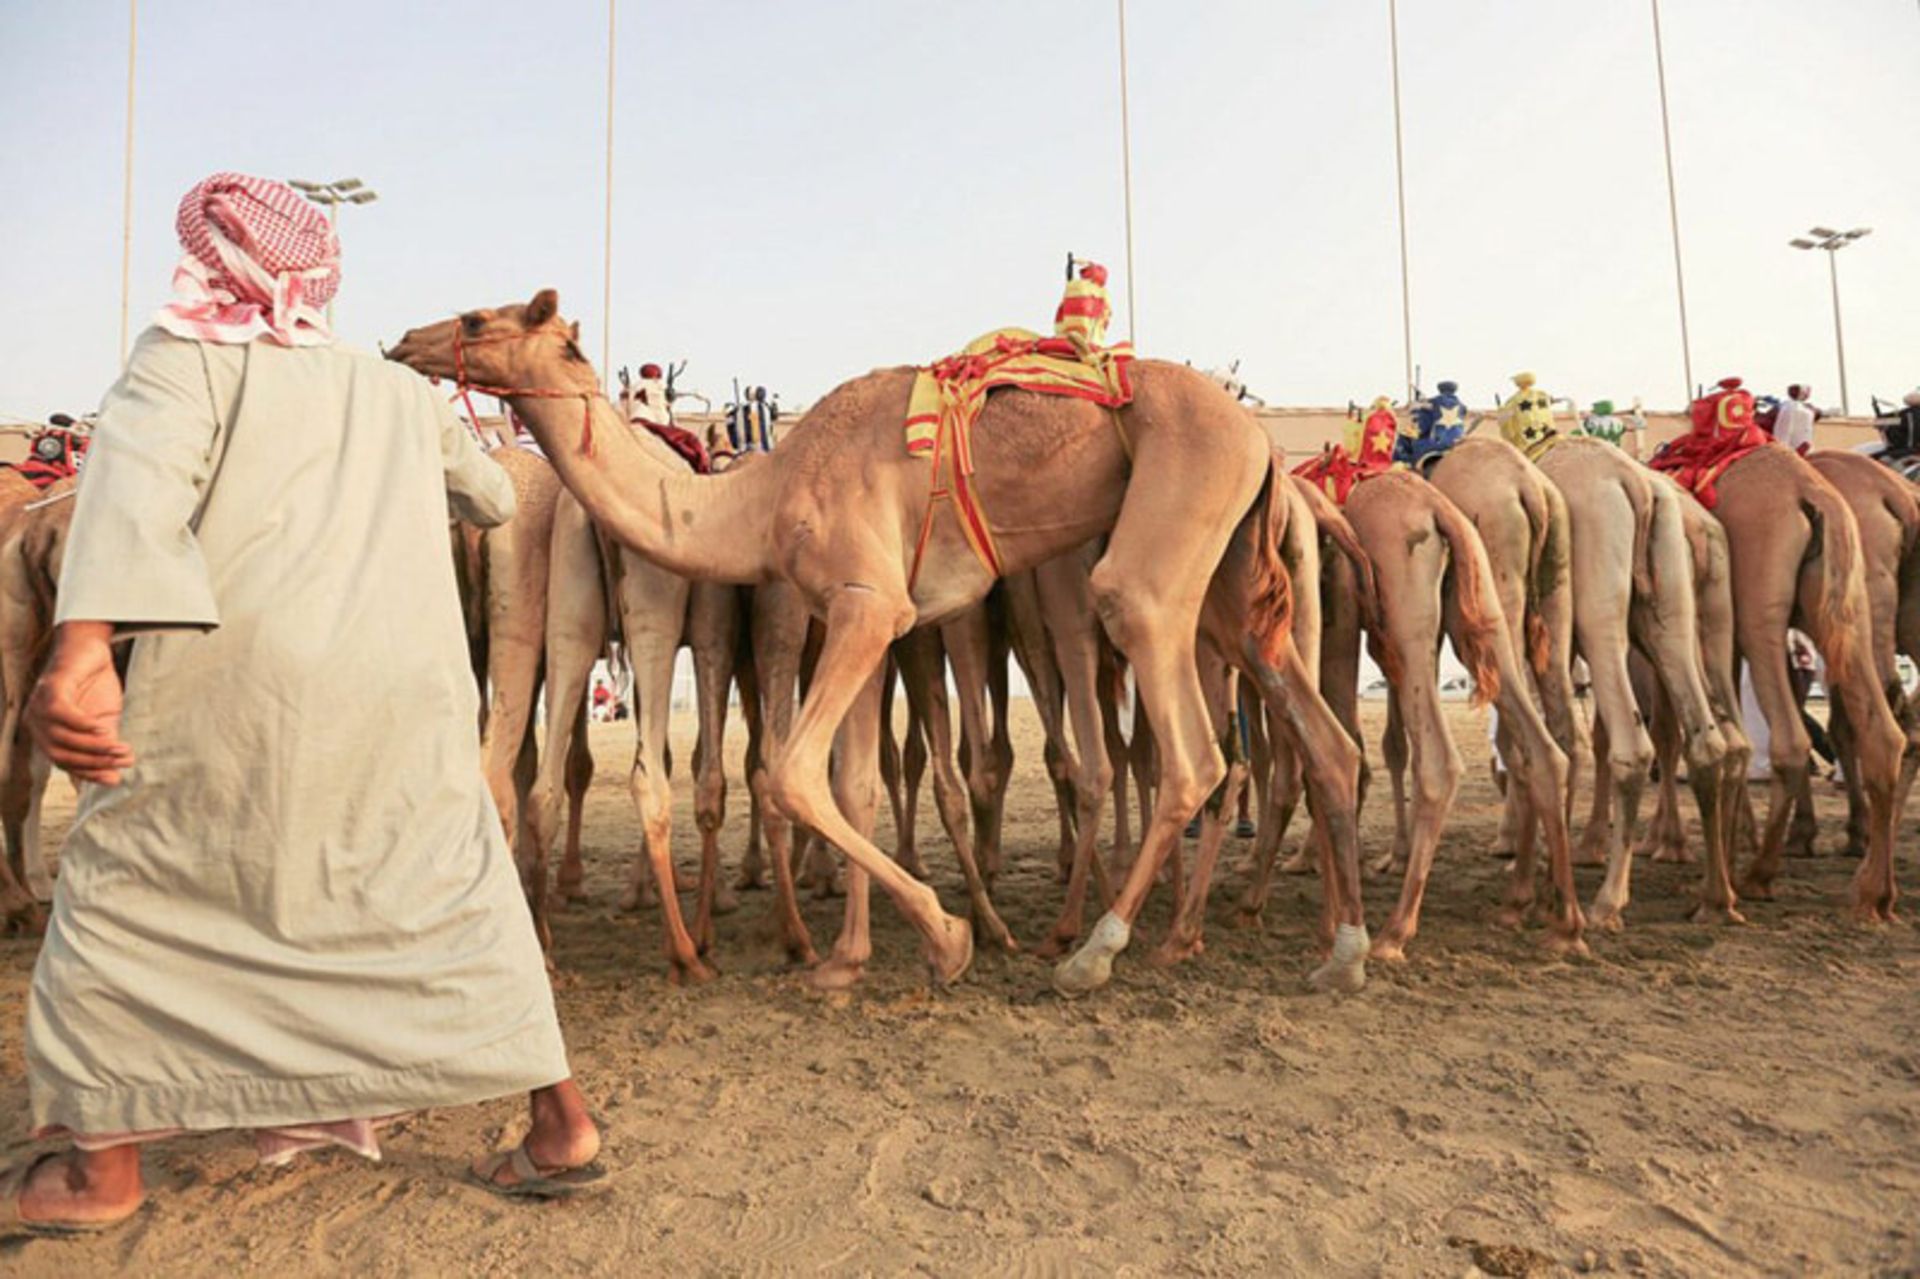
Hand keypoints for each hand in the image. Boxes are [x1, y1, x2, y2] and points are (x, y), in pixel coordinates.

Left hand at [29, 621, 133, 785]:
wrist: (90, 648)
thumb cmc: (95, 685)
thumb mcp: (101, 721)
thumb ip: (101, 745)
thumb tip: (113, 777)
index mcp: (45, 734)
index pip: (63, 763)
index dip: (89, 773)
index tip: (115, 779)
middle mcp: (36, 723)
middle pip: (61, 754)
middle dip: (94, 762)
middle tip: (124, 760)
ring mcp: (39, 707)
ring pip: (63, 738)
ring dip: (94, 747)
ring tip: (121, 748)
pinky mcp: (50, 689)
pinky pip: (64, 715)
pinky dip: (84, 725)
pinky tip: (104, 729)